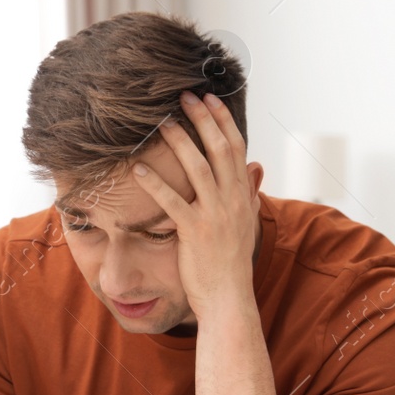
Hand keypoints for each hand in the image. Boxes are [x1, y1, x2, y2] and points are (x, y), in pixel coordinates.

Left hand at [133, 92, 259, 321]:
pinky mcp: (195, 232)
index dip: (222, 120)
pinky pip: (172, 202)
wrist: (229, 298)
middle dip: (203, 119)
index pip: (236, 148)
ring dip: (180, 142)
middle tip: (184, 95)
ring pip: (199, 169)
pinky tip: (138, 168)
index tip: (209, 97)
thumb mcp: (245, 223)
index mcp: (241, 196)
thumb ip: (248, 193)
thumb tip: (256, 167)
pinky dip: (155, 183)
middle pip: (219, 149)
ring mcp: (215, 216)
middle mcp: (232, 201)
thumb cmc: (230, 262)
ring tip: (160, 122)